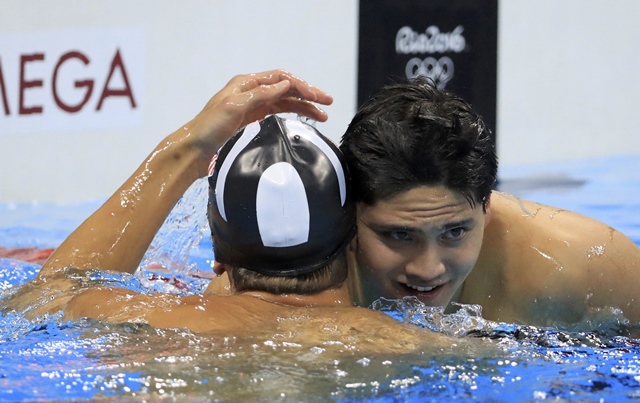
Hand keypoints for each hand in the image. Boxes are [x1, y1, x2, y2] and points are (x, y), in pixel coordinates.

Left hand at [184, 69, 332, 175]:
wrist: (193, 150)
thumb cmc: (208, 128)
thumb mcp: (234, 107)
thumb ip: (261, 94)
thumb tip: (286, 85)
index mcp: (246, 83)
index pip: (281, 79)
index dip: (301, 86)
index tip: (317, 97)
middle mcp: (250, 92)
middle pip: (286, 89)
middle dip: (308, 95)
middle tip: (328, 103)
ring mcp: (252, 106)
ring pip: (284, 102)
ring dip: (304, 107)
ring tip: (322, 116)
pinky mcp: (251, 121)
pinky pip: (277, 113)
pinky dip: (292, 114)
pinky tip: (303, 119)